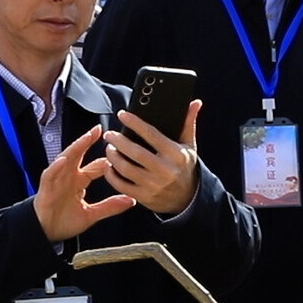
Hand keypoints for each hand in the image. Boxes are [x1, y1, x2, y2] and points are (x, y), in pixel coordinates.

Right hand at [33, 125, 135, 240]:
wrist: (44, 232)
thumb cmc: (63, 222)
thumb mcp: (91, 215)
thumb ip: (110, 207)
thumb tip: (131, 200)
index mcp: (79, 182)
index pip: (95, 167)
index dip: (106, 161)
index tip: (120, 152)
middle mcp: (68, 177)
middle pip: (79, 155)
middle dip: (88, 141)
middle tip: (99, 130)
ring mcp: (57, 180)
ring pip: (66, 159)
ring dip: (76, 148)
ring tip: (86, 138)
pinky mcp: (46, 187)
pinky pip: (50, 174)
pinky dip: (56, 167)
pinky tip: (63, 160)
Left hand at [104, 101, 201, 215]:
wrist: (186, 199)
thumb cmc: (184, 167)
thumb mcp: (189, 146)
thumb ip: (188, 123)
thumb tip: (194, 103)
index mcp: (176, 155)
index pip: (152, 134)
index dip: (135, 123)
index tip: (122, 114)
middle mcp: (165, 170)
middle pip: (136, 152)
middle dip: (119, 141)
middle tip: (109, 134)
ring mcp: (154, 185)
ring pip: (126, 169)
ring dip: (113, 157)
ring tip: (109, 148)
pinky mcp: (144, 196)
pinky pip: (122, 185)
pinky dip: (112, 175)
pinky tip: (109, 166)